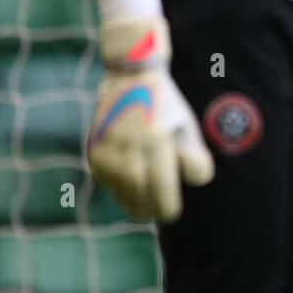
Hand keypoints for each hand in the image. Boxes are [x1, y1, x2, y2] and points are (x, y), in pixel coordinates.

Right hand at [87, 16, 213, 222]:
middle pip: (137, 194)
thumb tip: (198, 180)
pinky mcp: (94, 150)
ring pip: (118, 190)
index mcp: (156, 141)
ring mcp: (108, 149)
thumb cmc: (166, 106)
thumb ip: (193, 155)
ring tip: (143, 207)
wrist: (129, 78)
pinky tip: (127, 188)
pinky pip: (105, 179)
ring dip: (130, 202)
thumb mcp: (186, 126)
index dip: (167, 207)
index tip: (172, 214)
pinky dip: (116, 188)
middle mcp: (129, 147)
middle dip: (147, 209)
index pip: (161, 188)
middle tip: (156, 214)